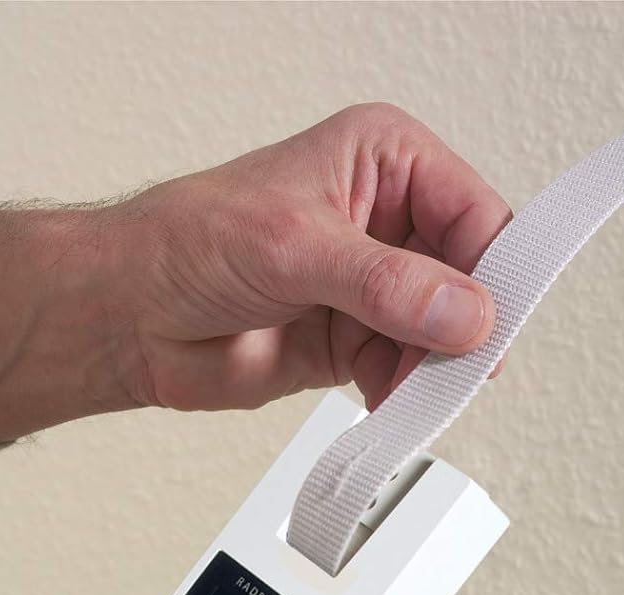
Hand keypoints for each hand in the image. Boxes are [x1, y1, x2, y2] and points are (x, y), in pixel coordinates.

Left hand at [0, 103, 509, 438]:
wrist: (129, 315)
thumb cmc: (187, 244)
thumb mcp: (297, 248)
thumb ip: (387, 285)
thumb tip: (465, 313)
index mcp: (383, 162)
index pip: (474, 212)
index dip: (494, 268)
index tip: (493, 321)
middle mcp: (384, 221)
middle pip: (467, 279)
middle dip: (464, 326)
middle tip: (460, 366)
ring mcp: (369, 287)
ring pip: (439, 334)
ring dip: (432, 369)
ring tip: (413, 390)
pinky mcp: (348, 343)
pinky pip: (401, 372)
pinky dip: (402, 394)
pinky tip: (389, 404)